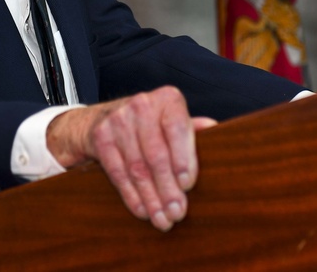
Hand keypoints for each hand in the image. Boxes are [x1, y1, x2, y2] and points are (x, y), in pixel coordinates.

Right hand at [46, 86, 215, 230]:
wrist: (105, 117)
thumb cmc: (152, 123)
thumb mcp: (174, 119)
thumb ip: (193, 128)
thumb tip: (214, 129)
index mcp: (167, 99)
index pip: (177, 129)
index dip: (183, 159)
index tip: (187, 185)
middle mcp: (142, 105)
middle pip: (156, 154)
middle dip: (168, 188)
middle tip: (177, 212)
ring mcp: (118, 120)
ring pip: (137, 168)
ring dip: (152, 198)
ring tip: (163, 218)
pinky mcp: (101, 137)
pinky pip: (118, 173)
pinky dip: (132, 196)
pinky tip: (143, 210)